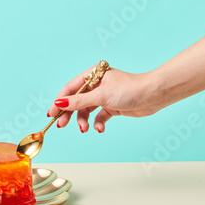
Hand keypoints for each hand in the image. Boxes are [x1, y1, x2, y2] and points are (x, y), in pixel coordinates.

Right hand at [47, 66, 165, 132]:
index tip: (51, 115)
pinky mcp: (112, 107)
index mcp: (92, 75)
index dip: (59, 102)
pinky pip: (99, 116)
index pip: (69, 89)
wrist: (154, 95)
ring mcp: (104, 96)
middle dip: (69, 114)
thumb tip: (58, 104)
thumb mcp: (100, 96)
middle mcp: (97, 85)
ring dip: (84, 121)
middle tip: (62, 126)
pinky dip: (98, 123)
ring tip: (85, 129)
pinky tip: (100, 129)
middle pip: (76, 101)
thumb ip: (78, 101)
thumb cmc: (129, 89)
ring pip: (87, 110)